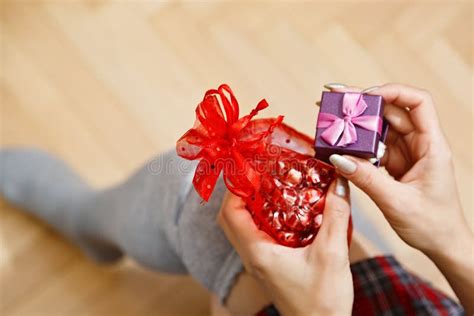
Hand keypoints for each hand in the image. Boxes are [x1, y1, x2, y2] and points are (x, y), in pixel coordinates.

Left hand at [218, 178, 353, 315]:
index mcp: (258, 252)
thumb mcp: (332, 254)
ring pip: (242, 228)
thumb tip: (339, 184)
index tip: (251, 169)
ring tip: (271, 187)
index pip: (230, 213)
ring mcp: (259, 263)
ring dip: (250, 206)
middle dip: (240, 193)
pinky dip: (262, 219)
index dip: (235, 188)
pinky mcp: (269, 266)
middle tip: (259, 176)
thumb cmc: (322, 302)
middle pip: (231, 218)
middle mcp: (252, 257)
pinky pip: (256, 237)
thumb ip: (336, 216)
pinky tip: (285, 211)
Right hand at [326, 83, 471, 257]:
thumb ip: (367, 179)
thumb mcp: (397, 202)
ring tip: (332, 123)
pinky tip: (340, 147)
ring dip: (357, 127)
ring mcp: (407, 154)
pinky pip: (374, 148)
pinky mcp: (396, 164)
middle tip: (334, 103)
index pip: (418, 103)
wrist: (443, 245)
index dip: (392, 92)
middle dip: (364, 106)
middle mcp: (420, 144)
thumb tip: (338, 158)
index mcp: (432, 146)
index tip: (363, 97)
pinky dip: (357, 147)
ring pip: (380, 130)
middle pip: (392, 112)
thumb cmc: (432, 224)